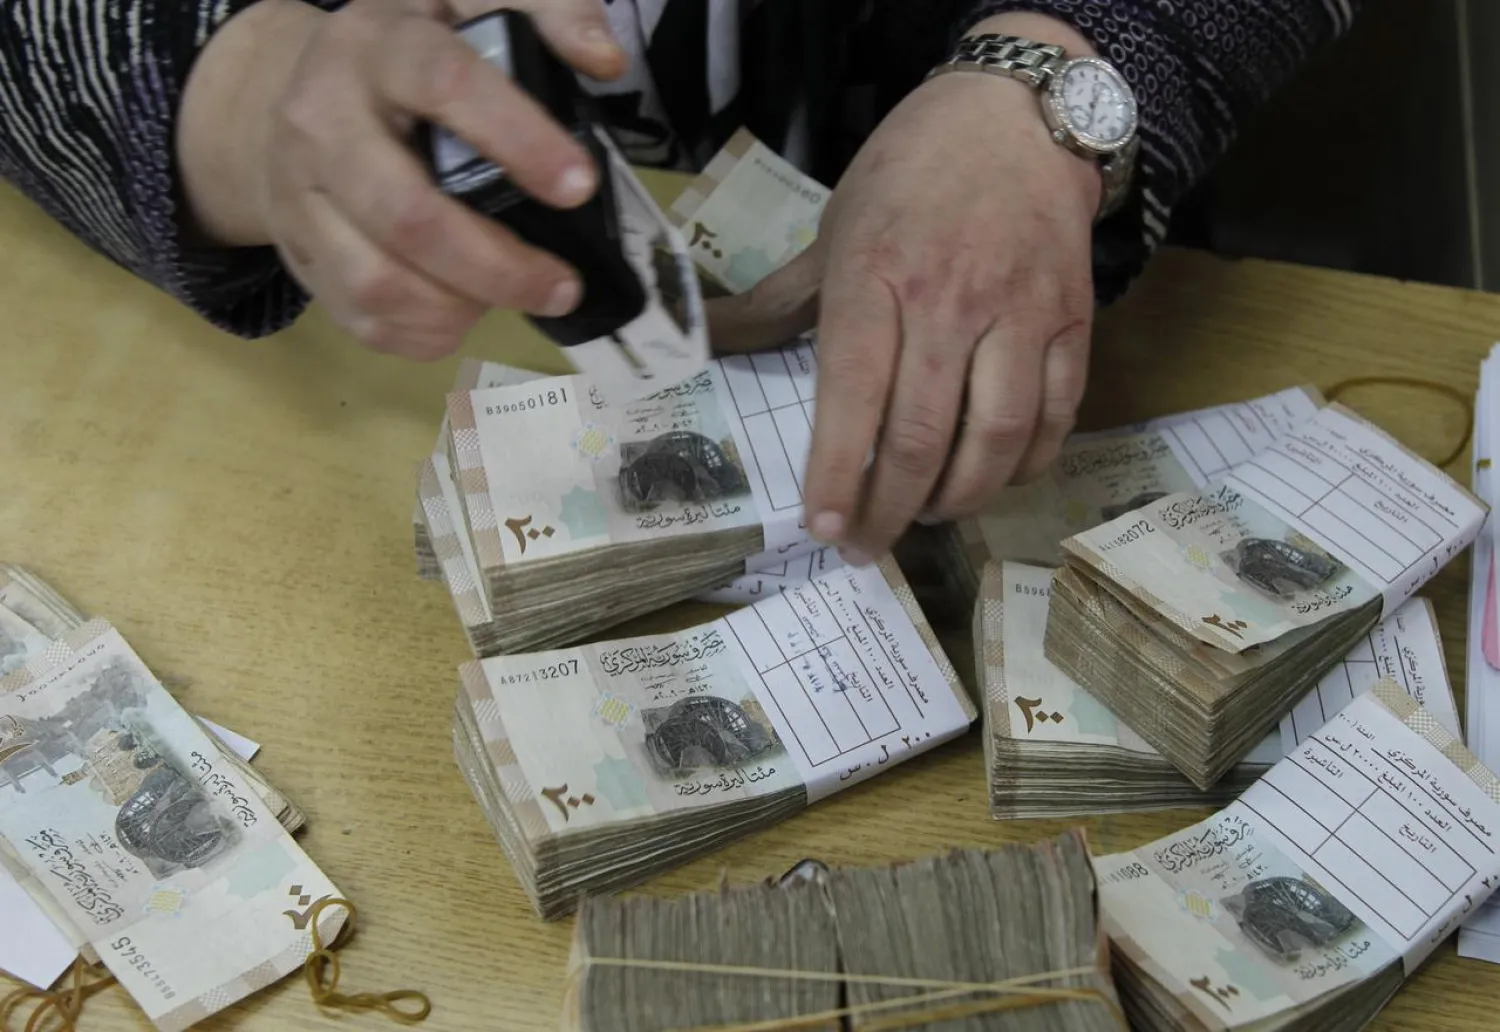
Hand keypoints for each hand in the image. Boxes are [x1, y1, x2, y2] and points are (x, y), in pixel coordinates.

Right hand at [178, 0, 625, 358]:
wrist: (280, 101)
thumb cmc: (403, 58)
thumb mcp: (467, 6)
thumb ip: (546, 13)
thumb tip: (604, 58)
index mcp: (376, 48)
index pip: (444, 83)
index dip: (517, 138)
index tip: (580, 186)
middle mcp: (323, 123)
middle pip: (408, 216)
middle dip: (499, 266)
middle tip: (562, 285)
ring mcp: (301, 199)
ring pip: (380, 283)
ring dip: (464, 307)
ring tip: (515, 295)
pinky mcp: (300, 258)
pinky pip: (365, 321)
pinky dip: (428, 333)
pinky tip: (466, 311)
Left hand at [705, 15, 1101, 563]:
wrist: (1017, 116)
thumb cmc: (909, 175)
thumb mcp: (834, 229)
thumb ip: (775, 302)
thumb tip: (705, 341)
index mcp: (875, 276)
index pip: (852, 397)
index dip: (836, 474)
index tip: (822, 528)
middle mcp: (948, 301)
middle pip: (921, 436)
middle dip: (890, 510)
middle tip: (868, 547)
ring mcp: (1020, 314)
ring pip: (996, 438)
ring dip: (959, 497)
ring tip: (927, 514)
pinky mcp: (1072, 321)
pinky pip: (1056, 416)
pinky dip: (1026, 465)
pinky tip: (995, 479)